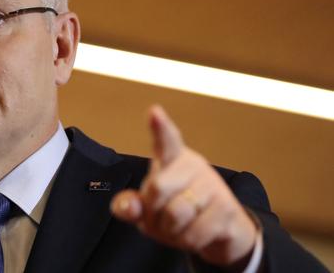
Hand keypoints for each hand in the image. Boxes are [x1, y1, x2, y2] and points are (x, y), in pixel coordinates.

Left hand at [111, 105, 256, 267]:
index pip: (165, 141)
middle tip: (160, 217)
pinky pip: (195, 233)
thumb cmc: (177, 209)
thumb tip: (127, 206)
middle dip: (153, 212)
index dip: (159, 127)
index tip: (155, 112)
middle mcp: (194, 166)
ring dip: (172, 231)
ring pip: (176, 215)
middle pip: (157, 188)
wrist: (219, 230)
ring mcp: (213, 186)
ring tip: (180, 226)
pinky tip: (196, 232)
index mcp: (171, 160)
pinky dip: (188, 242)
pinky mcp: (228, 209)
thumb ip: (130, 206)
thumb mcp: (147, 208)